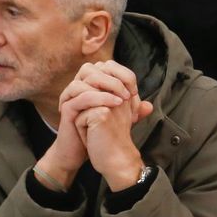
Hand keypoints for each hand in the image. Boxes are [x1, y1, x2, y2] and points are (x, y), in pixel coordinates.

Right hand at [42, 61, 137, 188]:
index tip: (135, 91)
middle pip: (96, 66)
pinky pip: (82, 95)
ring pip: (87, 75)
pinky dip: (100, 96)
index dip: (124, 74)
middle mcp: (79, 85)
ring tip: (124, 99)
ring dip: (109, 83)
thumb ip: (132, 111)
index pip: (108, 66)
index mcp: (90, 84)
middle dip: (116, 76)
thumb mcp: (119, 120)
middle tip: (130, 93)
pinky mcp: (67, 106)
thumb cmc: (98, 132)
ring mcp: (71, 94)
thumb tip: (149, 106)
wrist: (80, 151)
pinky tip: (115, 104)